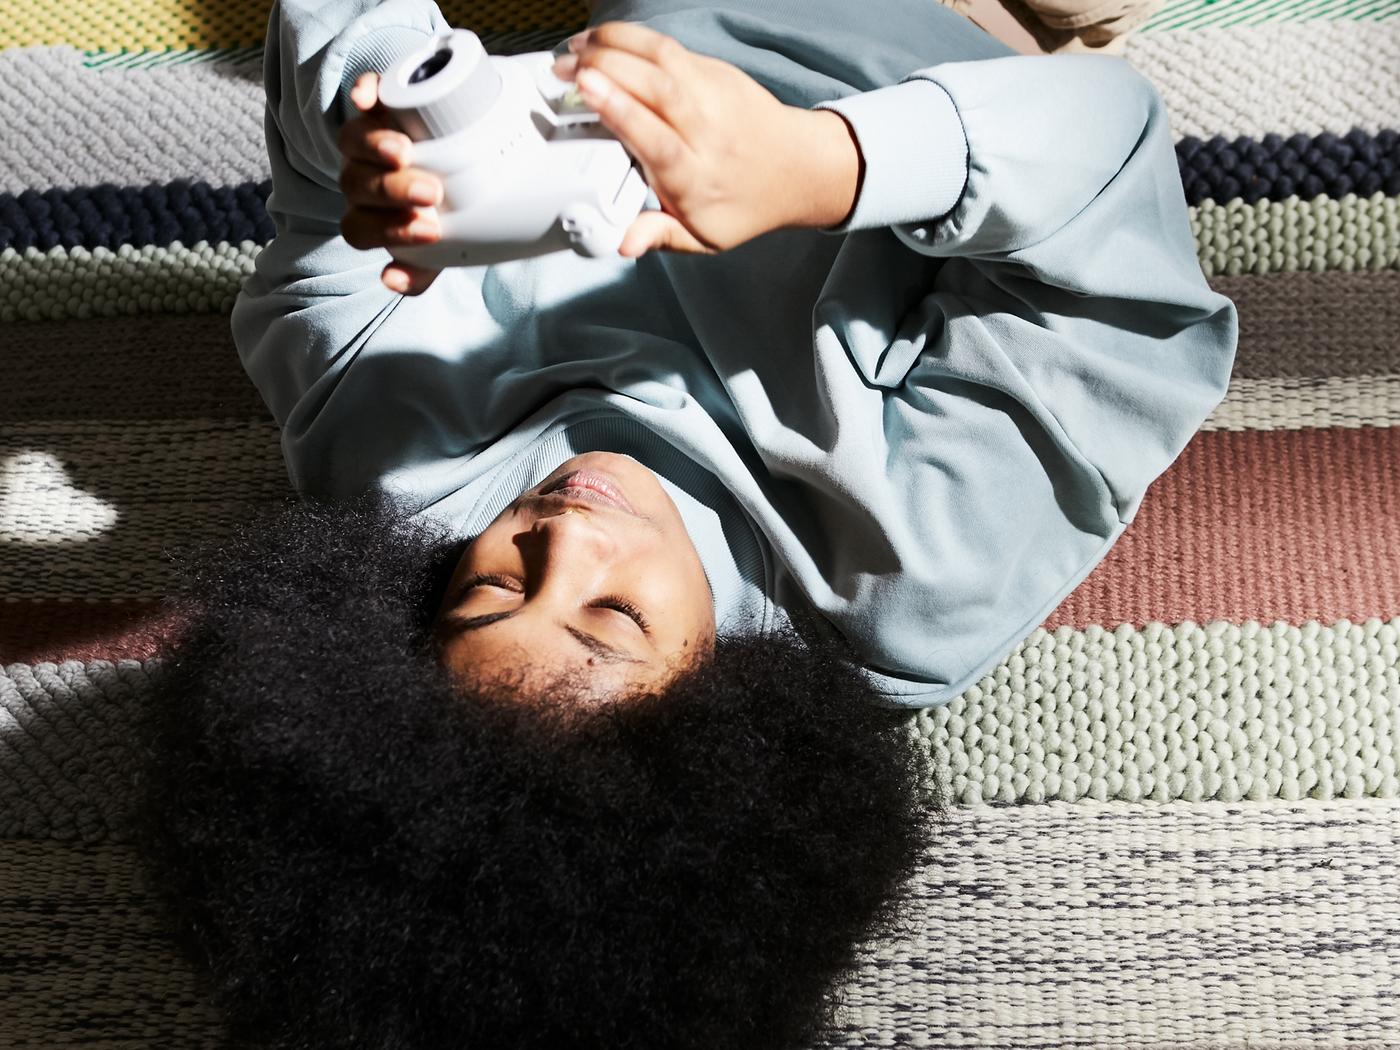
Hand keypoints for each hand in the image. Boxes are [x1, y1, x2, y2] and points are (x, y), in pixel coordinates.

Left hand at [337, 71, 444, 294]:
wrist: (459, 166)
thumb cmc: (441, 216)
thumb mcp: (435, 249)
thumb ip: (420, 269)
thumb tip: (395, 281)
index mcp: (368, 216)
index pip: (360, 228)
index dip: (389, 232)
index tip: (432, 233)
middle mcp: (360, 178)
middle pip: (357, 185)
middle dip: (391, 191)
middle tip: (430, 194)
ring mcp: (366, 139)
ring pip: (352, 142)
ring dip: (374, 148)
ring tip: (404, 152)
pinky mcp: (380, 102)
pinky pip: (364, 93)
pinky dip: (365, 92)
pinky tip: (370, 98)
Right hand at [552, 22, 857, 255]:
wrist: (799, 169)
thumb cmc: (744, 204)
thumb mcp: (703, 237)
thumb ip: (659, 236)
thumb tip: (624, 244)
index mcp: (696, 177)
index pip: (655, 137)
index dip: (619, 109)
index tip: (586, 89)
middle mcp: (706, 131)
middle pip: (655, 88)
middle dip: (605, 68)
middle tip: (564, 68)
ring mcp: (714, 95)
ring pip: (662, 58)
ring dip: (615, 44)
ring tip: (576, 48)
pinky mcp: (717, 72)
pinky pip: (671, 49)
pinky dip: (633, 39)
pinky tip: (603, 42)